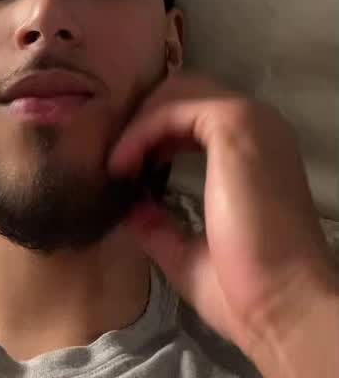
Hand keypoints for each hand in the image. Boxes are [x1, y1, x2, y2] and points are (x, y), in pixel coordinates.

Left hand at [107, 72, 337, 371]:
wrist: (283, 305)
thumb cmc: (246, 288)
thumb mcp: (189, 253)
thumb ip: (161, 225)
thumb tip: (132, 208)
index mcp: (255, 150)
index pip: (195, 116)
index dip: (154, 134)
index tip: (126, 170)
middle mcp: (257, 125)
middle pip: (184, 94)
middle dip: (143, 121)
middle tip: (116, 160)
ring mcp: (249, 119)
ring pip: (176, 94)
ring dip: (139, 124)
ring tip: (117, 164)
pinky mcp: (234, 122)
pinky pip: (172, 109)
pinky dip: (140, 131)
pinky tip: (123, 164)